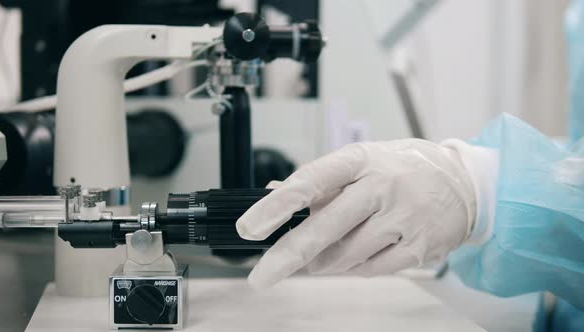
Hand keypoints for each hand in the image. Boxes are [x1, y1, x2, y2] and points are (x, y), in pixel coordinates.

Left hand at [236, 139, 477, 289]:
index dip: (277, 205)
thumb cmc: (401, 170)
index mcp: (361, 159)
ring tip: (321, 255)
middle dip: (287, 256)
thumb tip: (275, 195)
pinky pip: (369, 269)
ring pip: (345, 255)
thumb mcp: (361, 162)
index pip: (311, 180)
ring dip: (323, 262)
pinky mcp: (418, 246)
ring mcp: (403, 217)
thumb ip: (320, 181)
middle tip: (262, 277)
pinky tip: (354, 255)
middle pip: (326, 227)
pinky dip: (352, 268)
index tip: (251, 227)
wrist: (463, 182)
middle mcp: (382, 185)